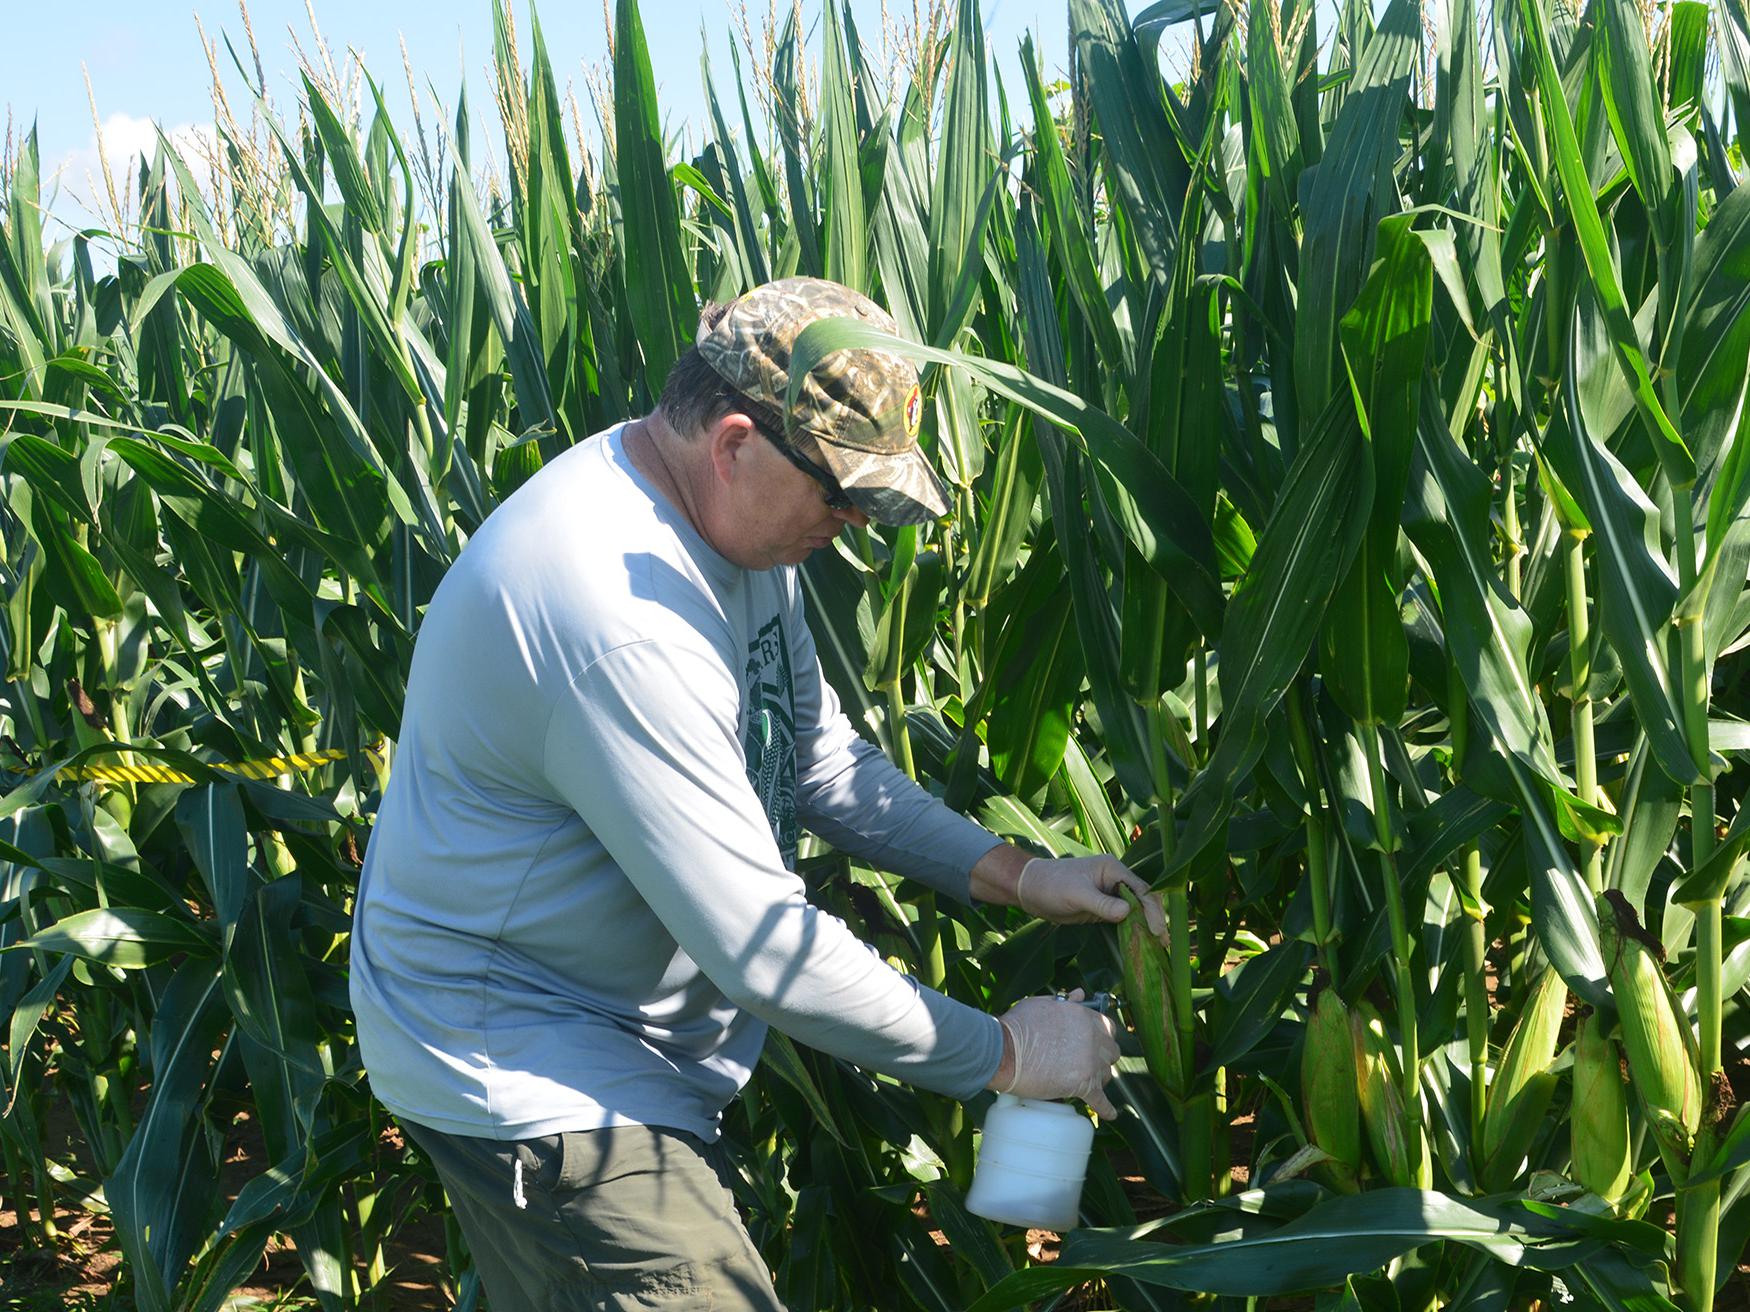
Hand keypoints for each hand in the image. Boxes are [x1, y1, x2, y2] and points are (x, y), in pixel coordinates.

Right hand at [987, 989, 1121, 1117]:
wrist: (1003, 1051)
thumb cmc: (1017, 1026)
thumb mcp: (1040, 1004)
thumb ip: (1065, 1001)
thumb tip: (1079, 994)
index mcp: (1083, 1016)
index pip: (1107, 1027)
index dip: (1101, 1037)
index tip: (1094, 1044)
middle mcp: (1092, 1037)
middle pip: (1111, 1051)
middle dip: (1102, 1058)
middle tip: (1087, 1063)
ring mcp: (1089, 1062)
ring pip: (1107, 1074)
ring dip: (1098, 1078)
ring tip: (1086, 1082)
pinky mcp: (1082, 1084)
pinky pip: (1101, 1100)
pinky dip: (1105, 1108)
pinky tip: (1110, 1113)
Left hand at [1017, 856, 1165, 938]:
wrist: (1030, 889)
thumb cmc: (1051, 885)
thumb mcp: (1077, 894)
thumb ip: (1102, 904)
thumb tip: (1128, 914)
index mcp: (1112, 868)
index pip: (1140, 890)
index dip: (1151, 910)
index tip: (1157, 930)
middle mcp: (1115, 879)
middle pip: (1143, 900)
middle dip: (1154, 919)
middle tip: (1163, 942)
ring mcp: (1110, 894)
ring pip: (1135, 910)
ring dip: (1146, 926)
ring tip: (1158, 946)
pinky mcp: (1103, 908)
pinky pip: (1123, 918)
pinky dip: (1133, 929)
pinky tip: (1140, 942)